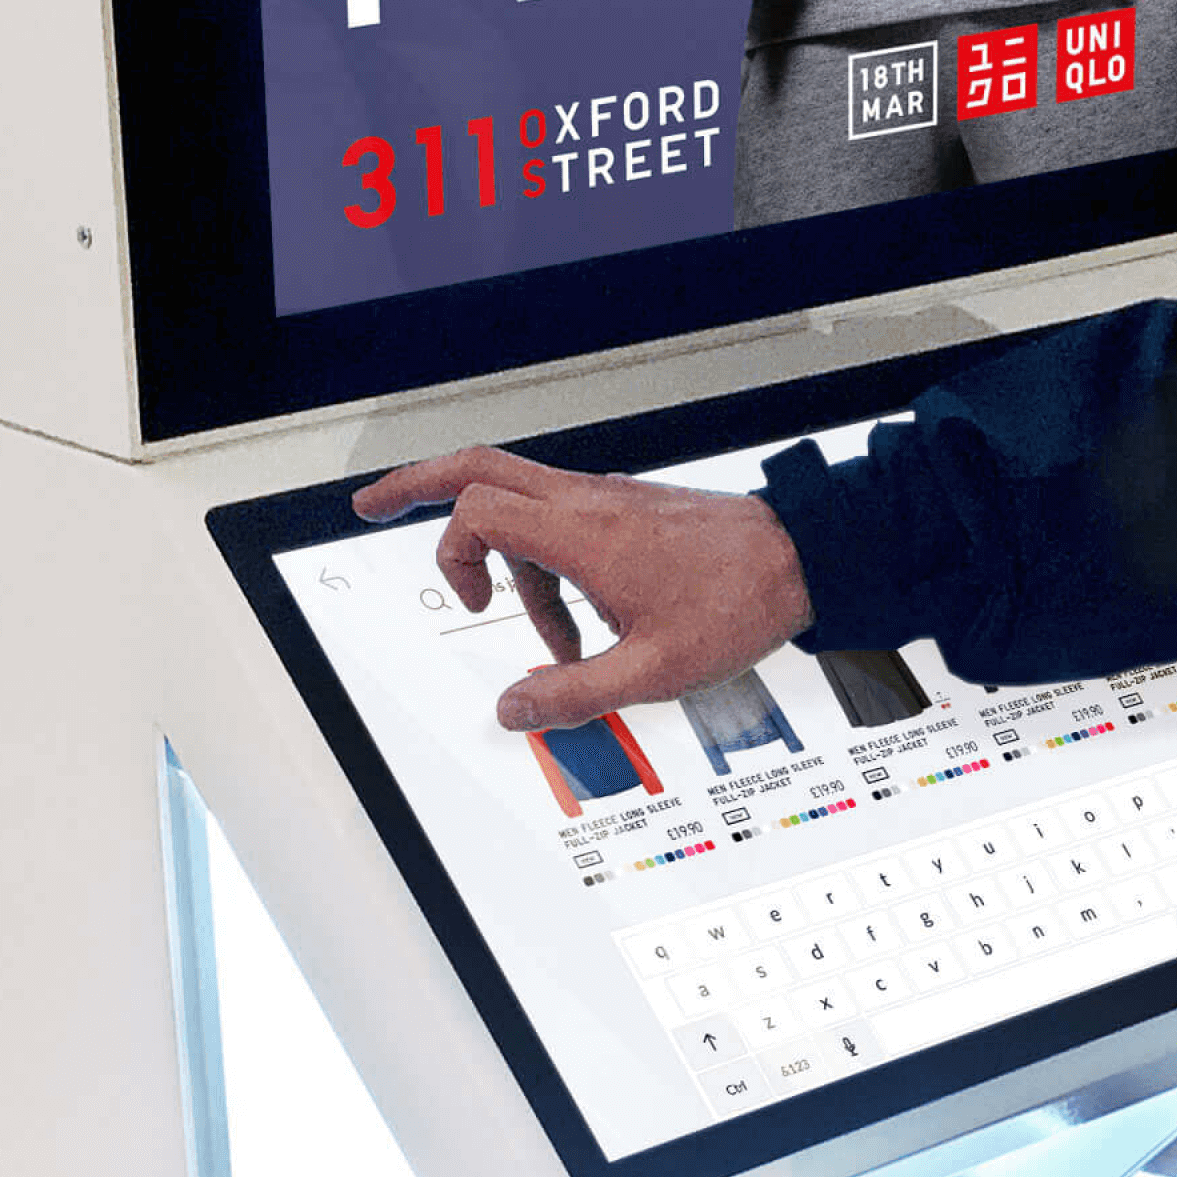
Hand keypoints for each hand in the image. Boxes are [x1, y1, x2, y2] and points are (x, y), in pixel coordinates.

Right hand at [352, 447, 813, 731]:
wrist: (804, 560)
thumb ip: (574, 693)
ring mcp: (608, 498)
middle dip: (417, 485)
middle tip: (373, 504)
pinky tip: (589, 622)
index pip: (477, 512)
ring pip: (521, 500)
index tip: (475, 607)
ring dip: (516, 568)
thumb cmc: (741, 603)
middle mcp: (589, 500)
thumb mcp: (655, 671)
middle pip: (478, 466)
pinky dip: (552, 564)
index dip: (454, 557)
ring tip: (557, 643)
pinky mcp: (627, 508)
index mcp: (584, 531)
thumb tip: (512, 711)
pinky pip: (562, 520)